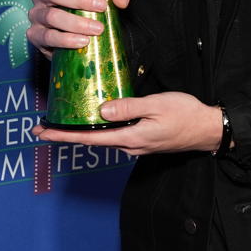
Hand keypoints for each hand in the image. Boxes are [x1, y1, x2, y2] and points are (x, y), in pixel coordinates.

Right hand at [26, 0, 132, 58]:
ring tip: (97, 28)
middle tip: (101, 6)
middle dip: (79, 0)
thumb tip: (120, 1)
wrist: (83, 37)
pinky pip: (47, 37)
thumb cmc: (91, 7)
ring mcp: (36, 15)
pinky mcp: (35, 36)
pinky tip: (83, 41)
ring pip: (51, 15)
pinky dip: (66, 39)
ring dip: (76, 22)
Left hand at [33, 92, 222, 155]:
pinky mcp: (142, 139)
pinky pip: (114, 135)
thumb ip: (128, 108)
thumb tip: (101, 110)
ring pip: (102, 138)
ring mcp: (135, 144)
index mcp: (130, 138)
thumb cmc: (185, 115)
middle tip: (42, 127)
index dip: (64, 135)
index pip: (89, 137)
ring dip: (80, 131)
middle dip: (65, 134)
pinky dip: (98, 128)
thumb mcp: (157, 105)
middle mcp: (129, 145)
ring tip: (62, 122)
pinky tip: (93, 119)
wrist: (208, 129)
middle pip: (90, 140)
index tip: (43, 132)